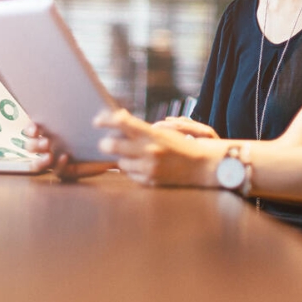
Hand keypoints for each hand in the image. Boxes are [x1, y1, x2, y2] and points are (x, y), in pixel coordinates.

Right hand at [23, 122, 112, 181]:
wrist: (116, 145)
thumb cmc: (105, 125)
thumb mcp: (104, 114)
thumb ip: (101, 112)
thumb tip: (100, 113)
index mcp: (53, 128)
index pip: (33, 129)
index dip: (30, 128)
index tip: (36, 128)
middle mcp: (51, 144)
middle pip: (31, 146)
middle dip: (34, 144)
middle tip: (46, 142)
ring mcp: (56, 159)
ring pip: (37, 163)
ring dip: (39, 160)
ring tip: (49, 156)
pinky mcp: (67, 171)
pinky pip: (57, 171)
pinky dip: (58, 165)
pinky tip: (65, 157)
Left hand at [95, 109, 220, 186]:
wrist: (204, 167)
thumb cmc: (186, 145)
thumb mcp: (168, 131)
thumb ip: (145, 128)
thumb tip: (122, 123)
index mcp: (153, 134)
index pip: (122, 122)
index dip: (106, 119)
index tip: (97, 120)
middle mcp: (148, 151)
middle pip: (111, 144)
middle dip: (106, 142)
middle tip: (106, 141)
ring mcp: (148, 168)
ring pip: (120, 162)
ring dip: (122, 157)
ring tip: (131, 153)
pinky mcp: (149, 181)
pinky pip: (130, 174)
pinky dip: (132, 169)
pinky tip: (141, 164)